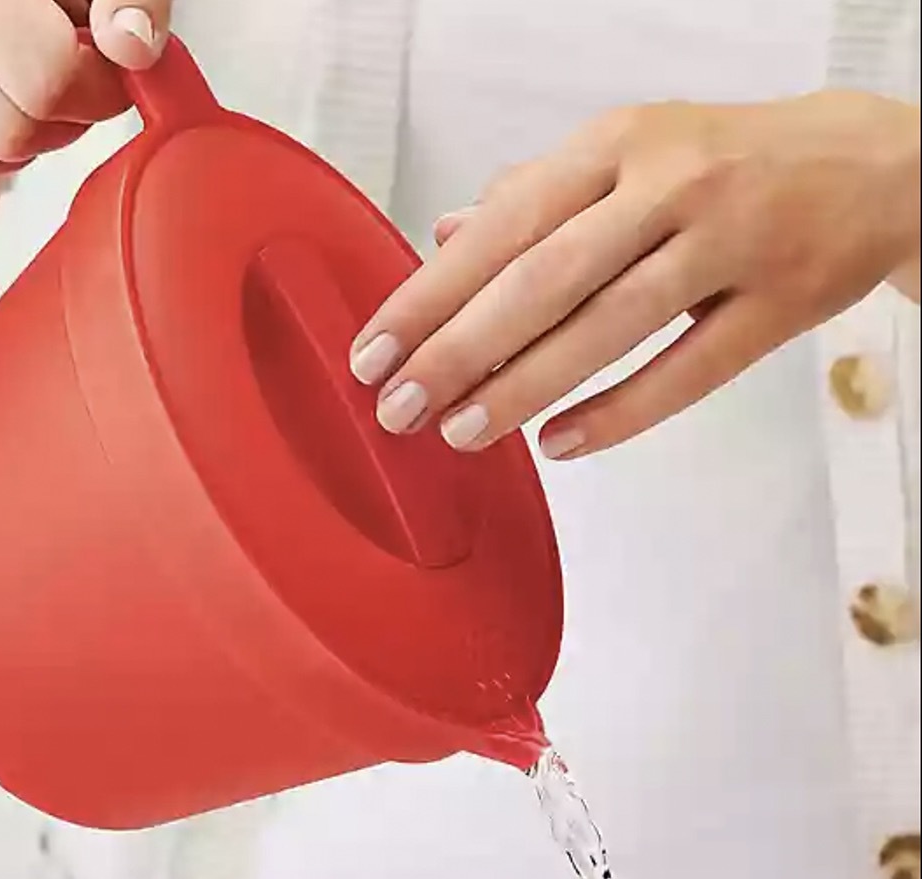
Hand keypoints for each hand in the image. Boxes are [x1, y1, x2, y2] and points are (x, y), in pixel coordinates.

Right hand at [0, 0, 173, 193]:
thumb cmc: (30, 7)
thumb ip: (128, 2)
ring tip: (11, 107)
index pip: (46, 77)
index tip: (101, 84)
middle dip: (51, 130)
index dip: (94, 98)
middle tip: (57, 100)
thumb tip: (130, 46)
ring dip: (7, 154)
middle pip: (8, 130)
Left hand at [349, 91, 920, 458]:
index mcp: (615, 144)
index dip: (430, 295)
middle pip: (544, 280)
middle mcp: (668, 185)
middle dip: (459, 351)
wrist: (873, 163)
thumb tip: (444, 238)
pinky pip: (690, 370)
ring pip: (610, 327)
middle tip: (399, 408)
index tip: (374, 352)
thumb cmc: (725, 160)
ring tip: (460, 433)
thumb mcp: (624, 151)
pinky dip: (620, 413)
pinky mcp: (782, 303)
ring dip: (525, 388)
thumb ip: (532, 195)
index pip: (501, 226)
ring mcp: (730, 242)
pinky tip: (560, 445)